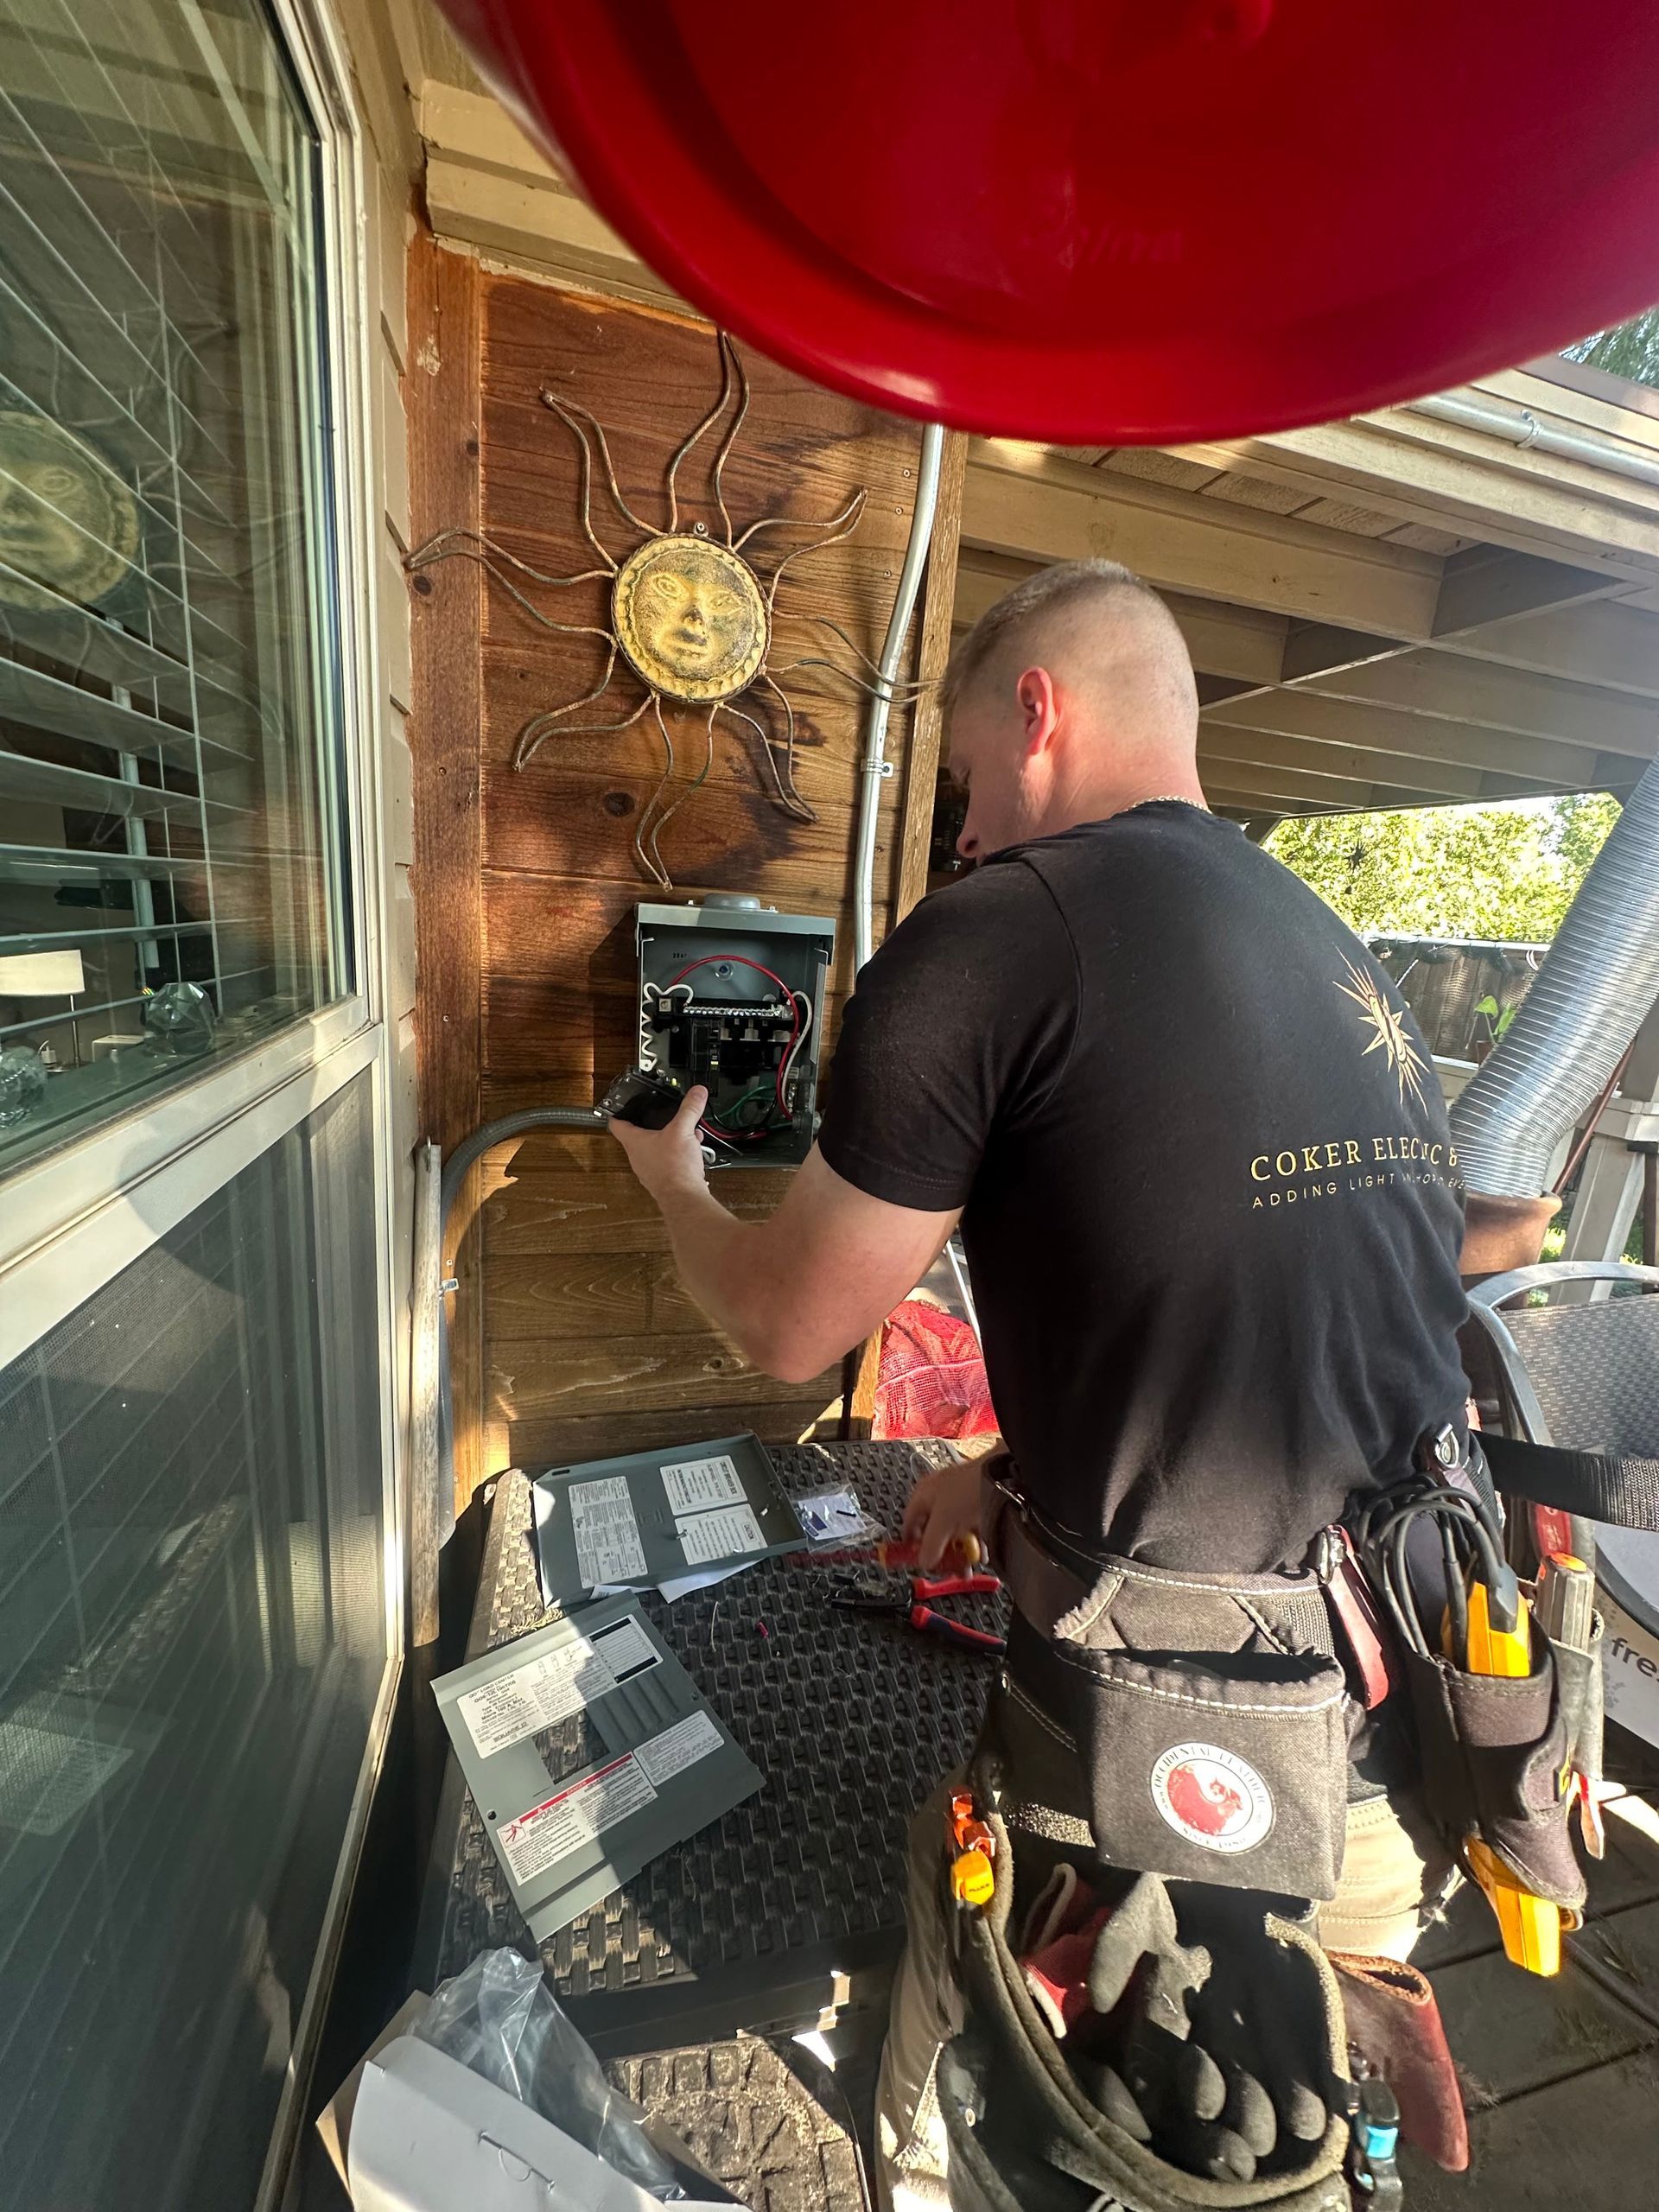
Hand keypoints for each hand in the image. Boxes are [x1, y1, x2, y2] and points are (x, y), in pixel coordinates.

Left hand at [608, 1083, 709, 1204]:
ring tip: (682, 1133)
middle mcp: (637, 1157)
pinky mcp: (662, 1179)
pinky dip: (675, 1155)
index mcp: (634, 1142)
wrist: (684, 1197)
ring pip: (654, 1149)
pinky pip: (665, 1162)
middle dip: (650, 1125)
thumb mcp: (683, 1130)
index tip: (619, 1106)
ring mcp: (648, 1170)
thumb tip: (697, 1092)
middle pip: (637, 1136)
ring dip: (667, 1140)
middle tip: (657, 1117)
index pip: (616, 1123)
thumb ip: (690, 1109)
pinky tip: (691, 1152)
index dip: (617, 1112)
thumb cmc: (674, 1168)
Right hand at [902, 1456, 984, 1571]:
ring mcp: (959, 1502)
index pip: (909, 1524)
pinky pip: (971, 1531)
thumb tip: (924, 1562)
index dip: (911, 1544)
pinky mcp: (977, 1507)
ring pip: (954, 1534)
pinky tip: (979, 1556)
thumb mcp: (944, 1520)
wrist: (1002, 1476)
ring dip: (959, 1553)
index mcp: (923, 1494)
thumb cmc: (969, 1485)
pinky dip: (974, 1545)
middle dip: (941, 1554)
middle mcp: (940, 1498)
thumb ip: (931, 1544)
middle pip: (933, 1533)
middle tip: (946, 1569)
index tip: (916, 1561)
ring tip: (965, 1568)